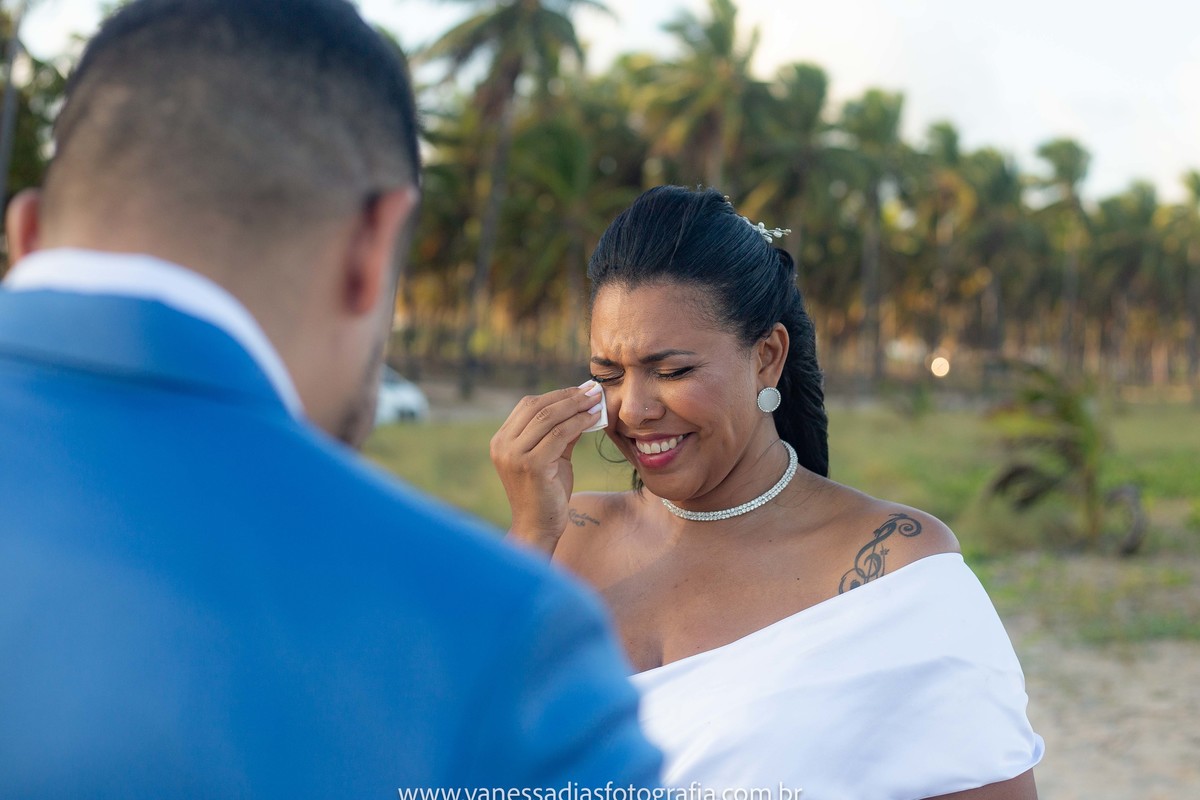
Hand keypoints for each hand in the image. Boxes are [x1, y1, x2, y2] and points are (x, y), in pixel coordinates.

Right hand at [490, 382, 604, 555]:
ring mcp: (514, 455)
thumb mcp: (551, 457)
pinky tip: (594, 419)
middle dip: (568, 396)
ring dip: (576, 406)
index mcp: (502, 440)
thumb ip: (560, 433)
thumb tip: (581, 406)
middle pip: (537, 407)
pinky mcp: (531, 465)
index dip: (556, 395)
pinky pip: (559, 434)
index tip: (580, 390)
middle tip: (592, 390)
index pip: (528, 406)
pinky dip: (579, 423)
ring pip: (549, 418)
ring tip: (596, 401)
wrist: (537, 529)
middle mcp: (503, 445)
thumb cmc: (546, 494)